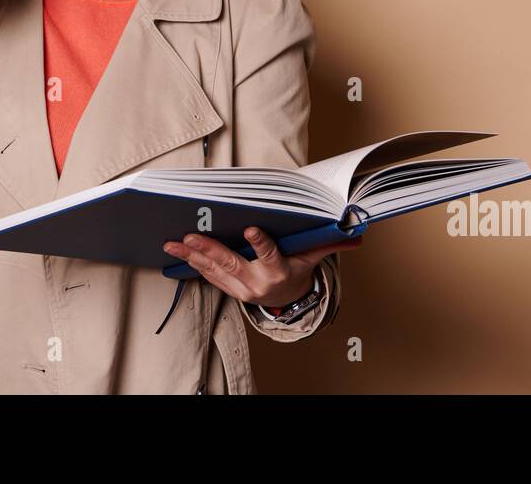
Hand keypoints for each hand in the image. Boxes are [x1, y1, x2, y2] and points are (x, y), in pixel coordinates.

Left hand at [162, 227, 363, 309]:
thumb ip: (327, 243)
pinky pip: (209, 277)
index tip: (251, 230)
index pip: (270, 255)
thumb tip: (356, 234)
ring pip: (214, 270)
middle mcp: (257, 282)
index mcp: (278, 271)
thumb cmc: (297, 270)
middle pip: (231, 263)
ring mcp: (240, 288)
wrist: (287, 301)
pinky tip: (179, 252)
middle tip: (190, 236)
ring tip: (174, 243)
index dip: (260, 243)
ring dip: (192, 256)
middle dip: (209, 249)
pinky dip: (194, 264)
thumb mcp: (312, 257)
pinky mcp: (229, 289)